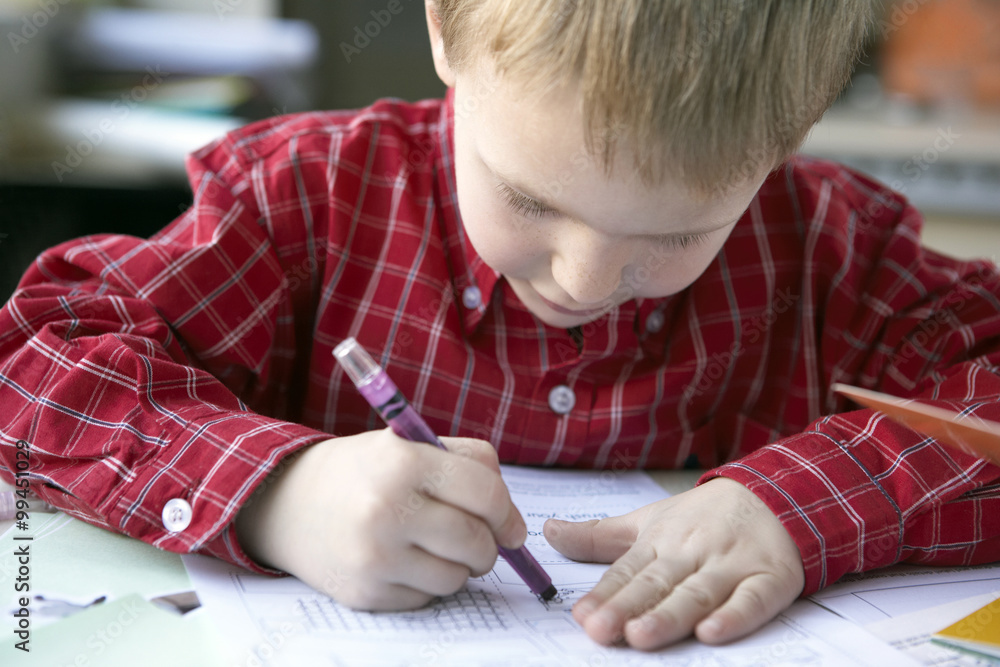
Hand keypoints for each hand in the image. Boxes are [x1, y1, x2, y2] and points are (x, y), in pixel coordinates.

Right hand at [235, 429, 525, 609]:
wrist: (287, 504)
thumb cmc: (365, 472)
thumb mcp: (410, 444)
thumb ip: (469, 463)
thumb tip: (512, 520)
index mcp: (403, 461)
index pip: (485, 493)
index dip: (508, 514)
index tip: (511, 527)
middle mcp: (386, 509)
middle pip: (475, 542)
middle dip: (488, 547)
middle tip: (480, 542)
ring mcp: (373, 556)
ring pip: (455, 578)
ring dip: (458, 568)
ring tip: (436, 548)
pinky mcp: (365, 593)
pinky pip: (426, 599)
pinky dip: (426, 584)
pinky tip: (404, 561)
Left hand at [543, 477, 803, 649]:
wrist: (776, 495)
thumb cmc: (704, 517)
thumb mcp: (648, 521)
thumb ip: (598, 536)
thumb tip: (549, 532)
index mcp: (662, 540)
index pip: (629, 570)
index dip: (605, 593)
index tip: (581, 616)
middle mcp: (693, 552)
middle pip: (657, 583)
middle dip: (627, 607)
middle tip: (599, 630)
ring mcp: (732, 565)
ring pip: (698, 593)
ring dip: (670, 615)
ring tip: (641, 636)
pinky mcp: (770, 579)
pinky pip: (752, 601)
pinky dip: (734, 616)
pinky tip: (711, 633)